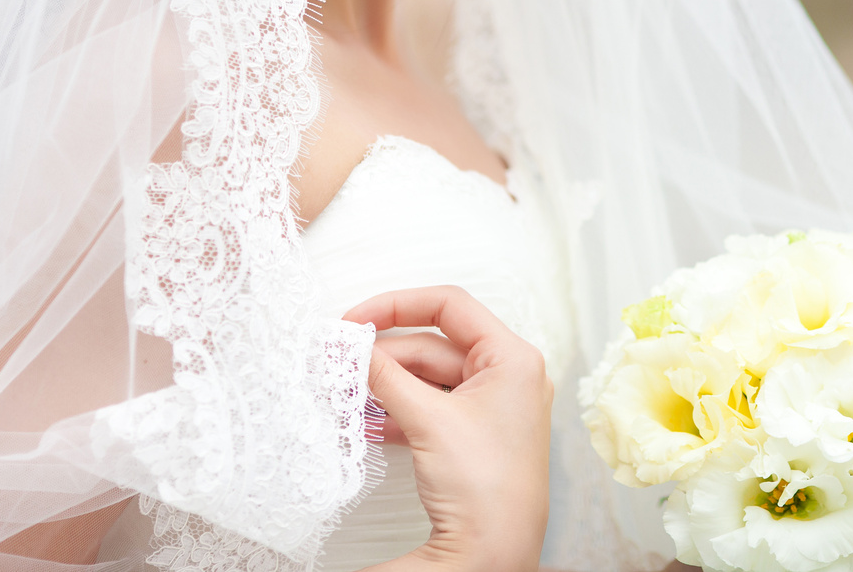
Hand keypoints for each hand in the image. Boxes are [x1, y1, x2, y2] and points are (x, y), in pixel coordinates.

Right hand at [345, 286, 552, 571]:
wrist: (494, 554)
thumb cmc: (488, 489)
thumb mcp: (428, 419)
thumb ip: (385, 375)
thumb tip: (351, 345)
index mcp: (512, 358)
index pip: (449, 305)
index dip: (397, 306)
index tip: (357, 319)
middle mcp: (507, 376)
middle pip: (432, 343)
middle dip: (384, 353)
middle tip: (340, 357)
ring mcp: (491, 407)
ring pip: (426, 378)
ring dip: (386, 384)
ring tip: (346, 389)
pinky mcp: (473, 435)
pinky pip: (429, 407)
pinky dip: (397, 410)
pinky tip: (366, 420)